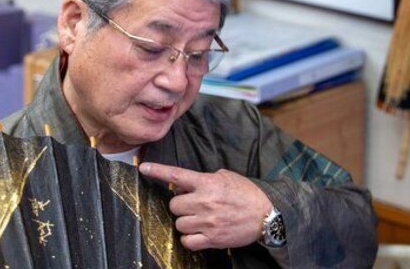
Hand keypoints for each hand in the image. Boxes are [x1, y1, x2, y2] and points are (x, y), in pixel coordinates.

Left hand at [139, 162, 272, 250]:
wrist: (266, 214)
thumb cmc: (246, 193)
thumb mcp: (225, 177)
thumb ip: (203, 179)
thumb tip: (183, 184)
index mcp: (208, 183)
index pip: (176, 175)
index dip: (157, 171)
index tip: (143, 168)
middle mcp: (205, 201)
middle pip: (174, 204)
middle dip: (180, 205)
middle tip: (192, 205)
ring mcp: (208, 222)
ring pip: (179, 223)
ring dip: (185, 222)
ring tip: (198, 219)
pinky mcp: (212, 239)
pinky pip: (187, 241)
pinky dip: (189, 238)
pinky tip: (198, 233)